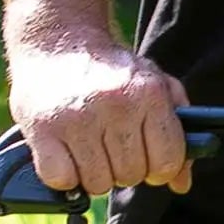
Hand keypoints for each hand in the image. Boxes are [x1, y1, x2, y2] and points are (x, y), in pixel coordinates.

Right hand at [8, 43, 190, 195]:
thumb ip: (179, 132)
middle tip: (112, 147)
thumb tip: (181, 183)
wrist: (57, 41)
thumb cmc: (113, 71)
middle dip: (126, 169)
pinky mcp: (42, 129)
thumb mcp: (156, 87)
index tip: (148, 160)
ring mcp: (77, 118)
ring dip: (95, 174)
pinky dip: (64, 176)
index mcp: (149, 95)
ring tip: (89, 148)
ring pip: (98, 183)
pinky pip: (61, 180)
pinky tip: (66, 155)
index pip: (167, 162)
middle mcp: (116, 105)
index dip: (160, 169)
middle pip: (132, 175)